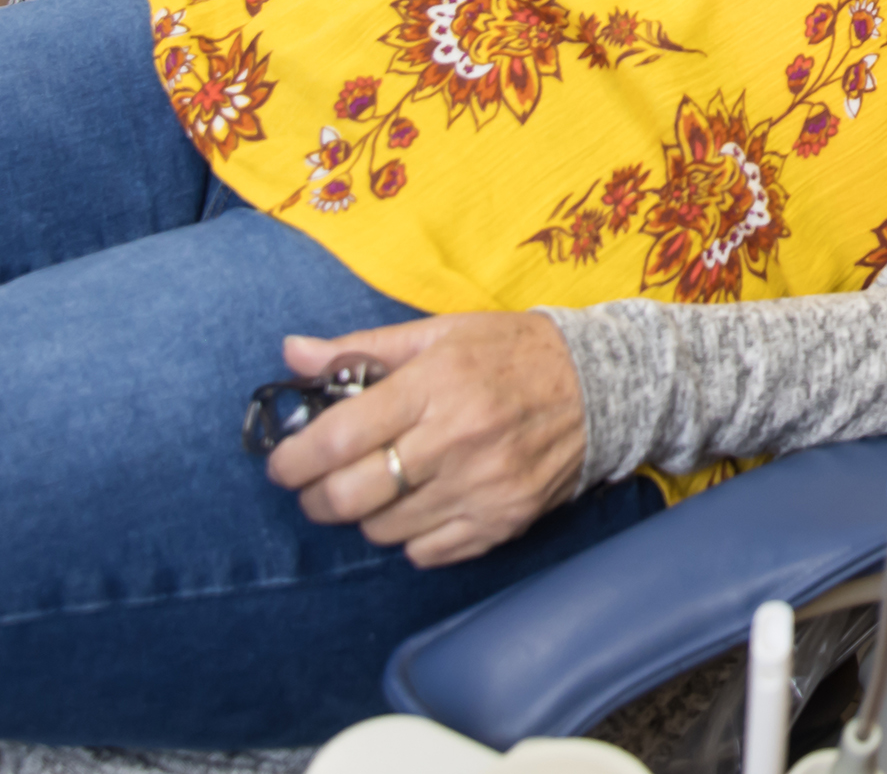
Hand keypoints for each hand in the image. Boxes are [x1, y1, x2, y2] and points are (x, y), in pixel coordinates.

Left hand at [268, 314, 586, 569]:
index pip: (339, 438)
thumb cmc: (511, 353)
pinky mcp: (503, 521)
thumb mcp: (440, 333)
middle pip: (351, 496)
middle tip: (315, 486)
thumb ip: (362, 348)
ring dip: (365, 515)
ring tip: (378, 488)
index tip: (284, 462)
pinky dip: (410, 537)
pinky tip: (420, 506)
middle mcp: (456, 441)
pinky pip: (426, 553)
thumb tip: (291, 353)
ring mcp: (482, 487)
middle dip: (315, 497)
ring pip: (383, 530)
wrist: (602, 384)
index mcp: (435, 386)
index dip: (294, 458)